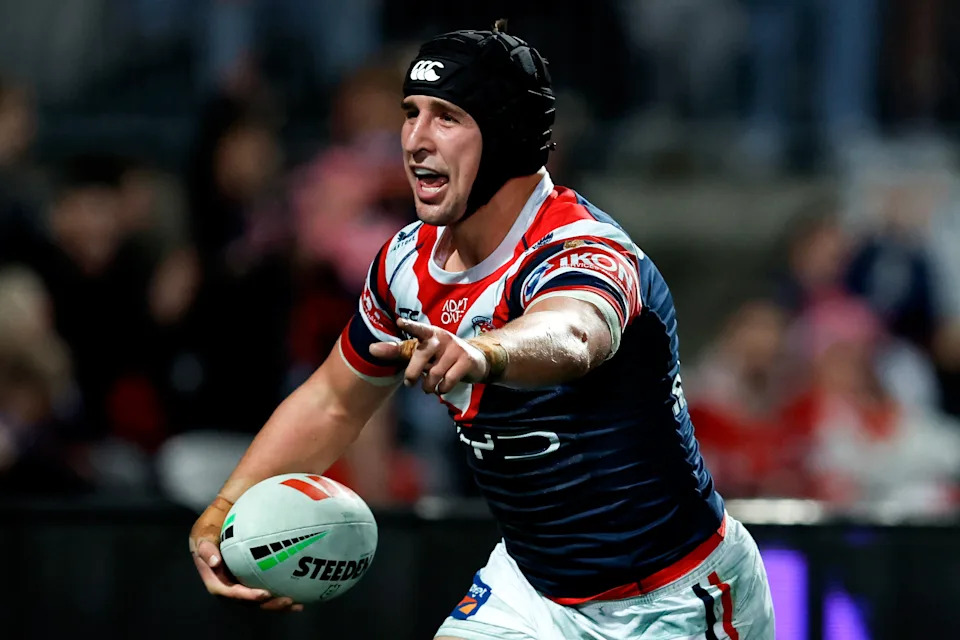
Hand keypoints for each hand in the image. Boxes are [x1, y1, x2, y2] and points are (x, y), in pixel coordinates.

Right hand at [189, 496, 302, 611]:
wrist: (256, 486)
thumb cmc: (236, 496)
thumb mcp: (217, 510)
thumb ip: (207, 534)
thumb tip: (212, 563)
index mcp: (208, 560)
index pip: (220, 587)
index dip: (239, 595)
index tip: (261, 593)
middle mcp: (222, 570)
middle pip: (240, 596)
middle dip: (260, 603)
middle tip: (281, 599)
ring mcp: (241, 569)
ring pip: (256, 594)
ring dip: (273, 603)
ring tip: (294, 603)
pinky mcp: (258, 567)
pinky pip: (269, 583)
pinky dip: (283, 592)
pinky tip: (301, 597)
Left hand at [369, 317, 488, 393]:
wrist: (475, 360)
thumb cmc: (440, 356)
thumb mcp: (420, 351)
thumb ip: (396, 350)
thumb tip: (370, 349)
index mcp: (429, 333)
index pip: (418, 328)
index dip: (409, 325)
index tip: (399, 321)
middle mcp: (442, 338)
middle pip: (421, 355)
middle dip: (412, 373)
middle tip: (409, 383)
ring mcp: (455, 348)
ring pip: (434, 373)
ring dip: (428, 386)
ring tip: (428, 387)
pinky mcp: (466, 361)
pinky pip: (448, 380)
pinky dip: (442, 389)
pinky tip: (442, 388)